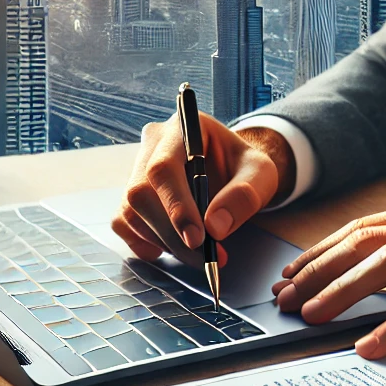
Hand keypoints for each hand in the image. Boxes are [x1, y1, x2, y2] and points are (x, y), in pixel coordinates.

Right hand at [112, 114, 295, 266]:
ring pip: (130, 212)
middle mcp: (153, 144)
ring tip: (200, 254)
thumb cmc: (245, 168)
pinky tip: (173, 248)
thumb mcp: (262, 174)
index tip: (197, 238)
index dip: (176, 205)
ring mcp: (136, 169)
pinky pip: (123, 223)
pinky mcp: (130, 195)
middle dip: (172, 233)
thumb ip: (245, 194)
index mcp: (183, 128)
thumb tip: (215, 226)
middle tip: (206, 257)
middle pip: (141, 193)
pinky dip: (145, 243)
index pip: (163, 167)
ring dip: (164, 242)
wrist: (234, 171)